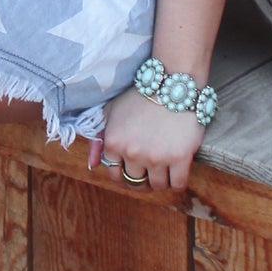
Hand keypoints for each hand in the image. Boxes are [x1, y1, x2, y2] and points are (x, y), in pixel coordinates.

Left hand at [87, 84, 204, 192]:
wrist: (171, 84)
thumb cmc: (140, 96)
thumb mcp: (112, 111)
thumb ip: (98, 139)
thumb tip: (92, 165)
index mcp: (114, 143)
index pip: (115, 174)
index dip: (124, 173)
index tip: (134, 169)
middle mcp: (132, 153)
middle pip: (135, 182)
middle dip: (142, 179)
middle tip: (150, 170)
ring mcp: (156, 157)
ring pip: (157, 186)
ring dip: (160, 180)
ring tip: (164, 168)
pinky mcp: (179, 158)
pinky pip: (178, 184)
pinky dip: (177, 182)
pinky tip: (177, 171)